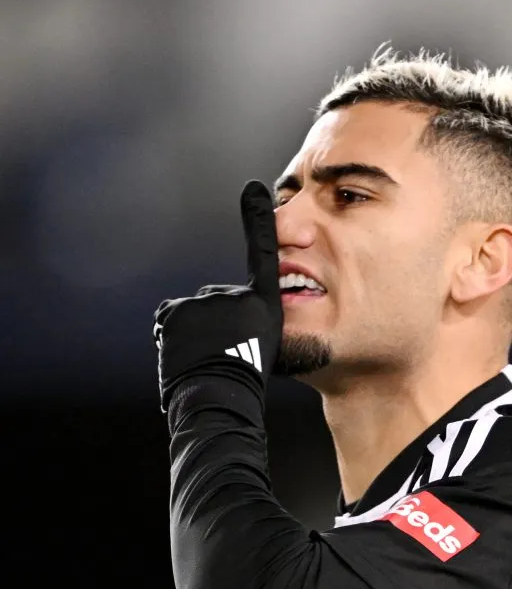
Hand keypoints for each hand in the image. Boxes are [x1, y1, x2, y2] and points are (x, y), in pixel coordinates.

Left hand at [154, 180, 281, 412]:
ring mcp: (206, 302)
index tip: (254, 187)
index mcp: (264, 306)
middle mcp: (237, 297)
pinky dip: (172, 338)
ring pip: (191, 315)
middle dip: (211, 326)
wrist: (219, 401)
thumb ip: (238, 324)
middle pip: (215, 303)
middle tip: (219, 355)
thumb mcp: (256, 350)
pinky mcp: (178, 311)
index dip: (258, 219)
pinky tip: (184, 357)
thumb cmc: (240, 384)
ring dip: (191, 336)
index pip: (263, 255)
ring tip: (203, 361)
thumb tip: (210, 312)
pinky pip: (169, 320)